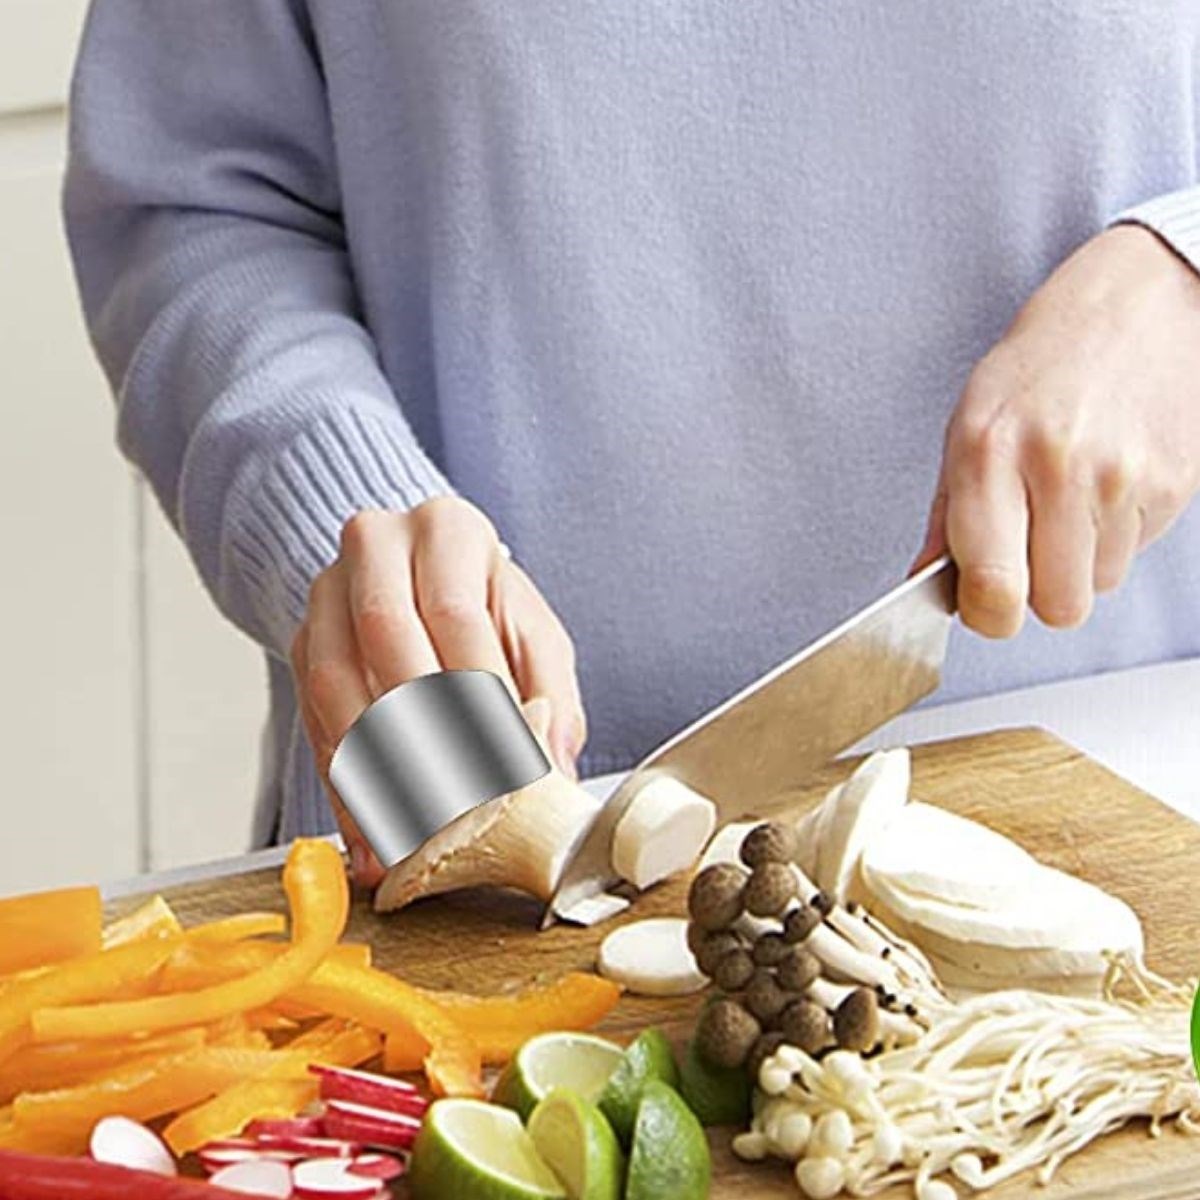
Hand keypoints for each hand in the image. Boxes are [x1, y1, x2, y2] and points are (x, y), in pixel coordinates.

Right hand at [291, 497, 585, 884]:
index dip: (475, 692)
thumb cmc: (489, 609)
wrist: (421, 576)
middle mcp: (376, 546)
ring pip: (336, 683)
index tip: (496, 761)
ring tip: (409, 833)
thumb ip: (551, 695)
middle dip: (420, 730)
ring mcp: (327, 592)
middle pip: (387, 637)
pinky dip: (344, 786)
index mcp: (448, 530)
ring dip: (373, 766)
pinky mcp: (300, 641)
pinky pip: (314, 719)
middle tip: (452, 801)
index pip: (456, 612)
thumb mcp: (533, 634)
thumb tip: (553, 771)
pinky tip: (372, 837)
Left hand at [914, 225, 1199, 636]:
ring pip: (1097, 587)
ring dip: (1077, 563)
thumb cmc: (1035, 372)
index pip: (993, 588)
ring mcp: (1122, 477)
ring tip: (1066, 502)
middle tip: (1025, 554)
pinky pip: (1133, 555)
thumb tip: (926, 584)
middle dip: (1036, 596)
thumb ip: (946, 518)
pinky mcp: (1171, 484)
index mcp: (988, 454)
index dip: (987, 616)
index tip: (983, 604)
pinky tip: (1101, 486)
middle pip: (1056, 608)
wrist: (1130, 309)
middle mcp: (1057, 466)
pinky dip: (1113, 537)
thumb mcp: (966, 428)